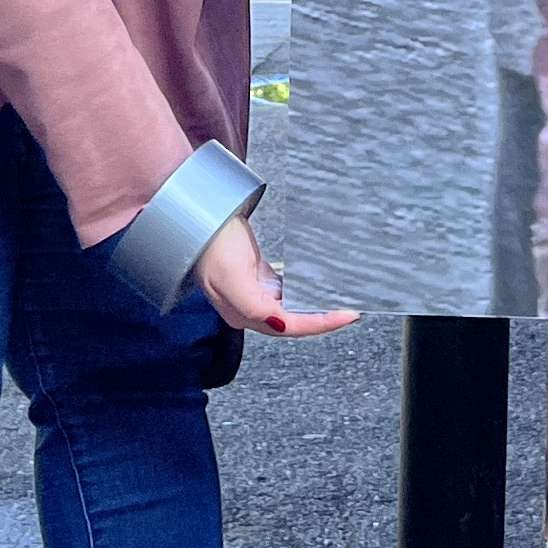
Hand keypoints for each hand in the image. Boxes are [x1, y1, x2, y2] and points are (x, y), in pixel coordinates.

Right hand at [195, 216, 357, 336]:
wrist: (195, 219)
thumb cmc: (209, 246)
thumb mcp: (231, 277)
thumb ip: (254, 306)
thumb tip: (280, 323)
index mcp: (244, 314)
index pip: (291, 327)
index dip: (321, 324)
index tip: (348, 316)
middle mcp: (250, 309)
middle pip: (295, 322)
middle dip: (324, 318)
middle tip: (351, 310)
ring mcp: (254, 294)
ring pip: (293, 308)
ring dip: (316, 305)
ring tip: (340, 299)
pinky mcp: (257, 279)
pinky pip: (288, 291)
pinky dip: (306, 290)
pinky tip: (318, 284)